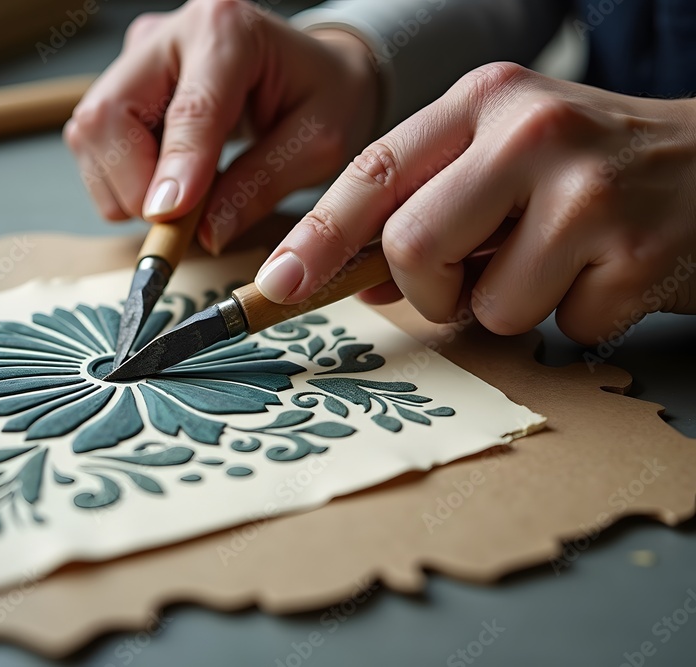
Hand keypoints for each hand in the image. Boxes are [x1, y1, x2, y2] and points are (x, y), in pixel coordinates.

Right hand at [63, 0, 379, 253]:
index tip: (167, 217)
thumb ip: (263, 184)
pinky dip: (122, 180)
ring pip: (90, 135)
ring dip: (125, 186)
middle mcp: (171, 33)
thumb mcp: (319, 142)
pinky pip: (95, 145)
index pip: (190, 108)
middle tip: (178, 222)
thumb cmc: (322, 95)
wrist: (312, 67)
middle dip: (133, 184)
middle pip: (108, 116)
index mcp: (230, 29)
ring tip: (184, 198)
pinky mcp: (120, 82)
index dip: (175, 167)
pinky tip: (168, 179)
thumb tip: (207, 234)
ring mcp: (137, 56)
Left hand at [255, 62, 695, 343]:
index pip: (373, 171)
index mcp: (485, 101)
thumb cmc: (593, 170)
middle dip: (429, 289)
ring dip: (511, 305)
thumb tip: (360, 280)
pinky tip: (607, 274)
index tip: (277, 284)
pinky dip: (574, 318)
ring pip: (485, 304)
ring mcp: (587, 190)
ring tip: (560, 263)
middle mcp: (530, 131)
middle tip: (473, 278)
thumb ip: (429, 207)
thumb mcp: (504, 160)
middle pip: (410, 245)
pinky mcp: (636, 253)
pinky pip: (558, 327)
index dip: (317, 236)